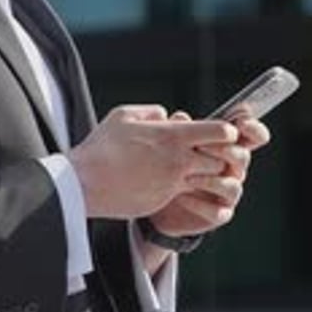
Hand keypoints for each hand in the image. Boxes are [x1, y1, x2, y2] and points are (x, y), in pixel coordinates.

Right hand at [68, 105, 238, 219]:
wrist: (85, 182)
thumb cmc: (102, 146)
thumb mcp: (123, 115)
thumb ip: (151, 112)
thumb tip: (166, 115)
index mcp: (172, 135)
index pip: (219, 132)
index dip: (226, 131)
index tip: (222, 131)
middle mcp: (178, 160)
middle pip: (221, 159)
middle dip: (221, 155)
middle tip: (214, 151)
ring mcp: (173, 183)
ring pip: (209, 179)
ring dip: (208, 173)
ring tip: (198, 167)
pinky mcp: (165, 200)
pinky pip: (190, 194)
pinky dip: (191, 188)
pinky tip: (180, 182)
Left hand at [148, 112, 269, 237]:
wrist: (161, 199)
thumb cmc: (174, 163)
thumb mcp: (176, 143)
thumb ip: (182, 130)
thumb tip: (181, 117)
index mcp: (229, 148)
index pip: (252, 137)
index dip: (254, 129)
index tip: (243, 122)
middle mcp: (234, 170)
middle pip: (243, 158)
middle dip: (224, 151)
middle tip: (200, 148)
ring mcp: (228, 195)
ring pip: (233, 187)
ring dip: (210, 180)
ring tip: (186, 177)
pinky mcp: (218, 214)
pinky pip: (217, 212)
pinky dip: (200, 204)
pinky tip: (181, 196)